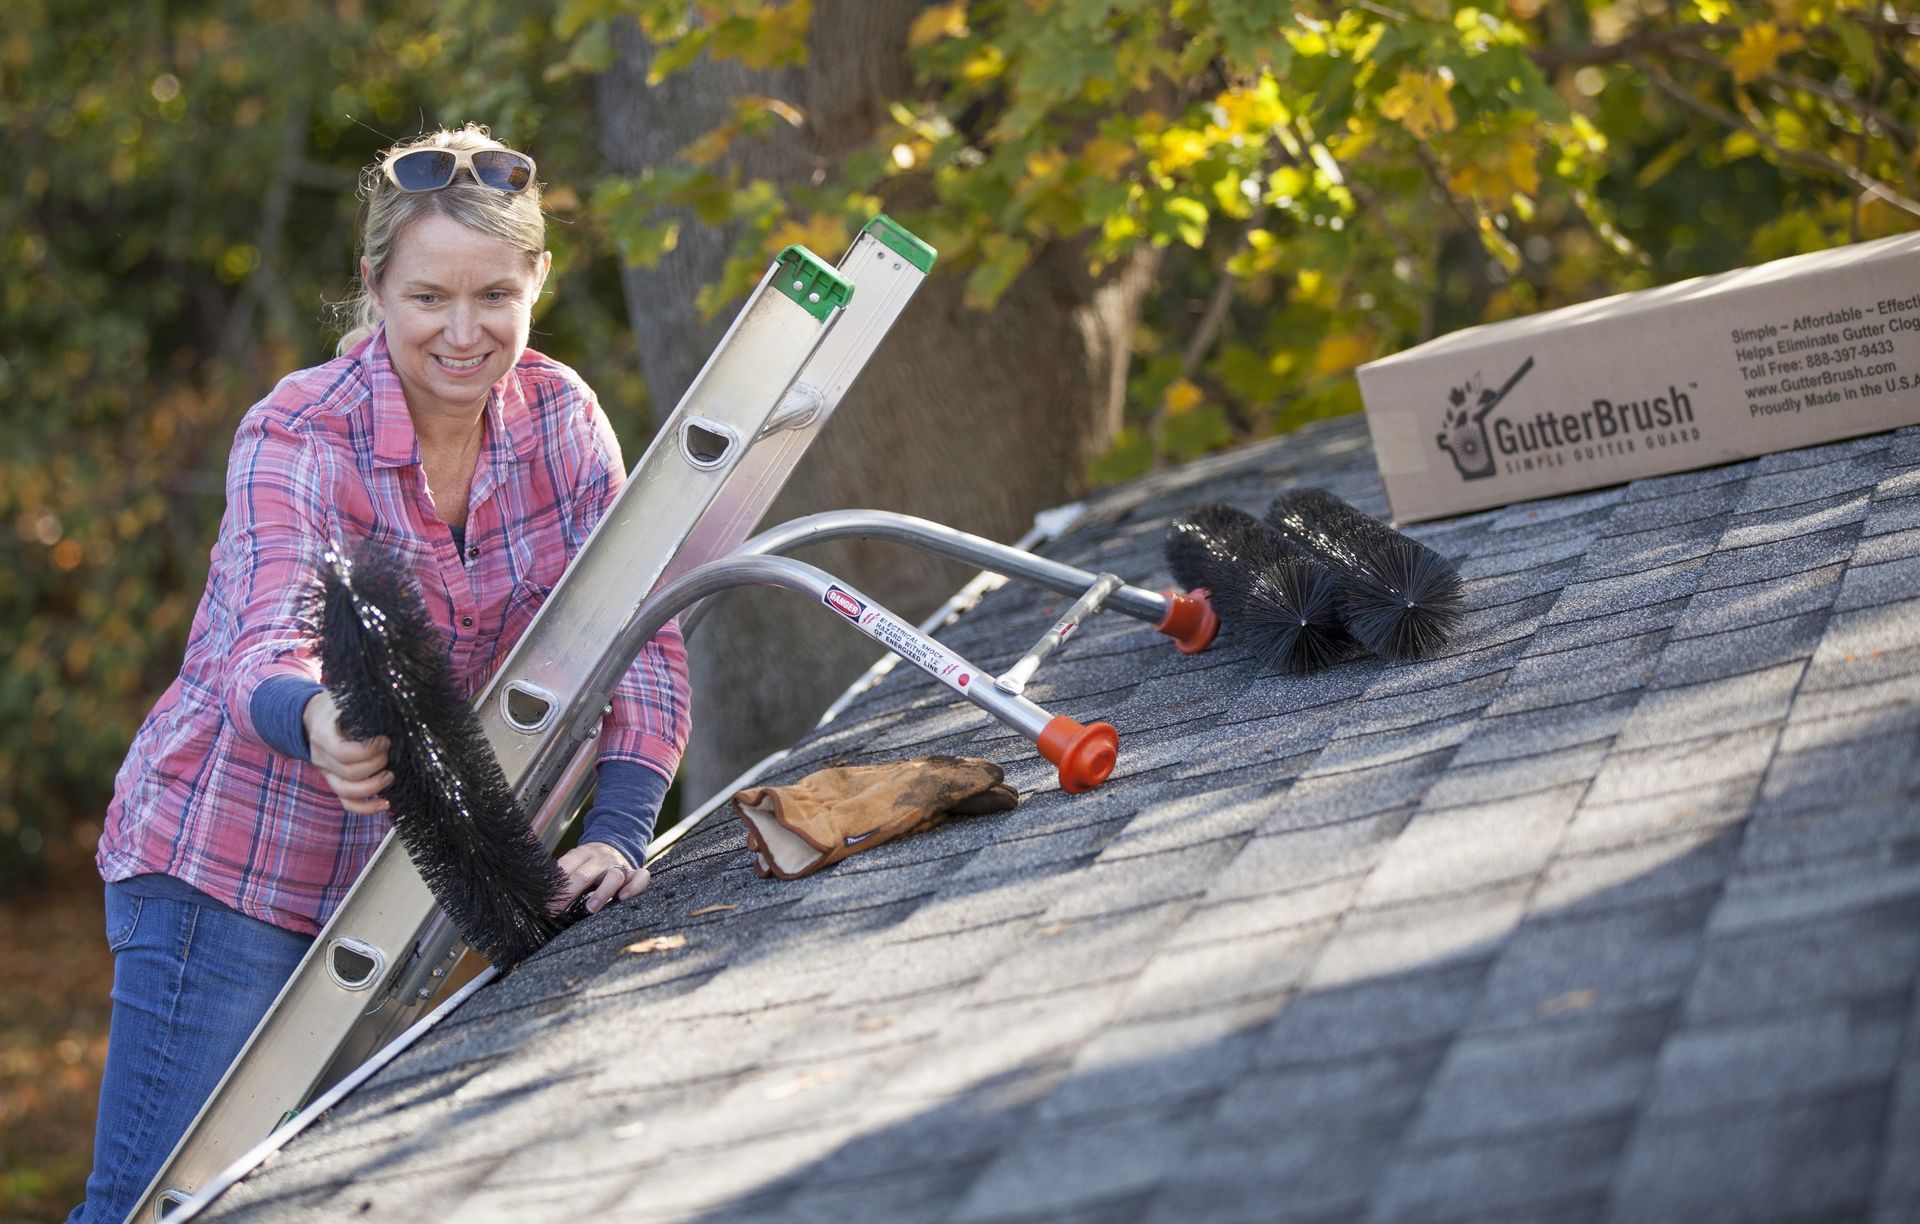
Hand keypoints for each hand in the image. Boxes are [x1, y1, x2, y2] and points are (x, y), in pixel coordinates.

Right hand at [302, 690, 391, 815]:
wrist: (313, 716)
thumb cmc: (335, 705)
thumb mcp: (344, 697)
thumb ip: (362, 702)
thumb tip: (392, 701)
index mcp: (323, 735)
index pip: (342, 753)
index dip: (368, 751)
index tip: (385, 740)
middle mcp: (321, 757)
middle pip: (349, 773)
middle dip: (376, 764)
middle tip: (390, 751)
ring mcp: (327, 773)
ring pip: (347, 792)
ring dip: (373, 787)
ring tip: (390, 775)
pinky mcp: (336, 782)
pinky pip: (348, 803)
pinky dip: (367, 808)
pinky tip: (386, 804)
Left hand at [554, 841, 650, 914]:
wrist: (615, 845)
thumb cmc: (590, 863)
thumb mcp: (575, 862)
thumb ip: (563, 876)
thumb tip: (542, 896)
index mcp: (582, 854)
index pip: (565, 868)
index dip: (554, 888)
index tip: (545, 905)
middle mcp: (601, 859)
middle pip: (584, 875)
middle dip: (569, 894)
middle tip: (556, 911)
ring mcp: (619, 866)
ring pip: (614, 876)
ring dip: (601, 893)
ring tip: (591, 909)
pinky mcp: (635, 873)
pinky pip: (641, 877)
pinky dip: (634, 887)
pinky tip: (623, 898)